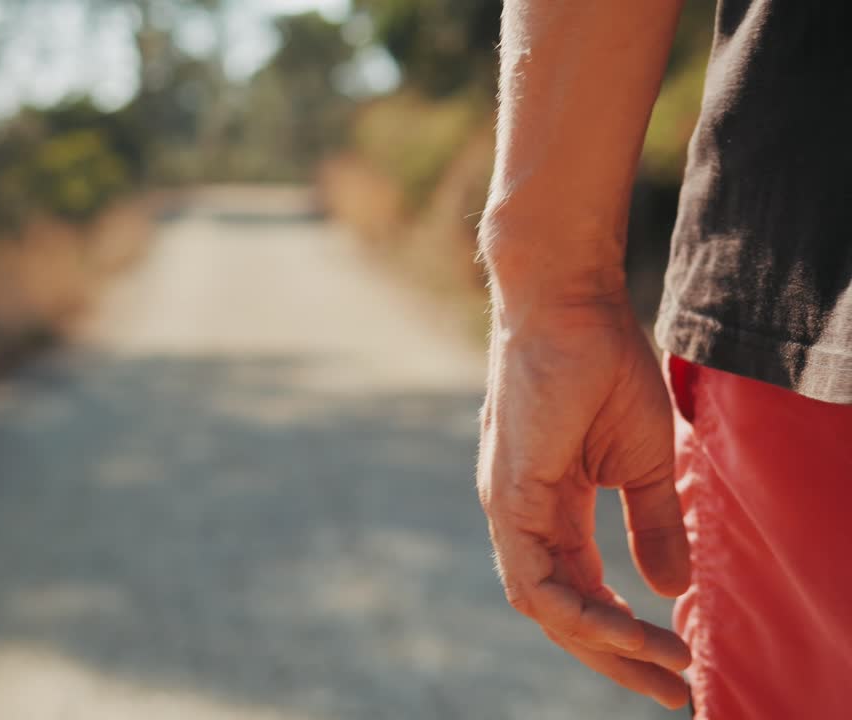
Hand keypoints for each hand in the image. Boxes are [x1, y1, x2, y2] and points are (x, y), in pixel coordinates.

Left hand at [477, 297, 692, 709]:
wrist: (571, 308)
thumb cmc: (603, 368)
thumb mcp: (644, 461)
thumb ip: (653, 524)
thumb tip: (671, 589)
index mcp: (551, 509)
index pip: (581, 589)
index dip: (624, 631)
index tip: (675, 661)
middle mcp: (522, 518)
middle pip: (561, 610)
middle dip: (615, 655)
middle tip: (669, 692)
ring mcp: (510, 510)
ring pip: (546, 606)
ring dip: (604, 643)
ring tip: (663, 666)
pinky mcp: (508, 497)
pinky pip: (537, 580)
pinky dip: (583, 612)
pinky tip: (631, 628)